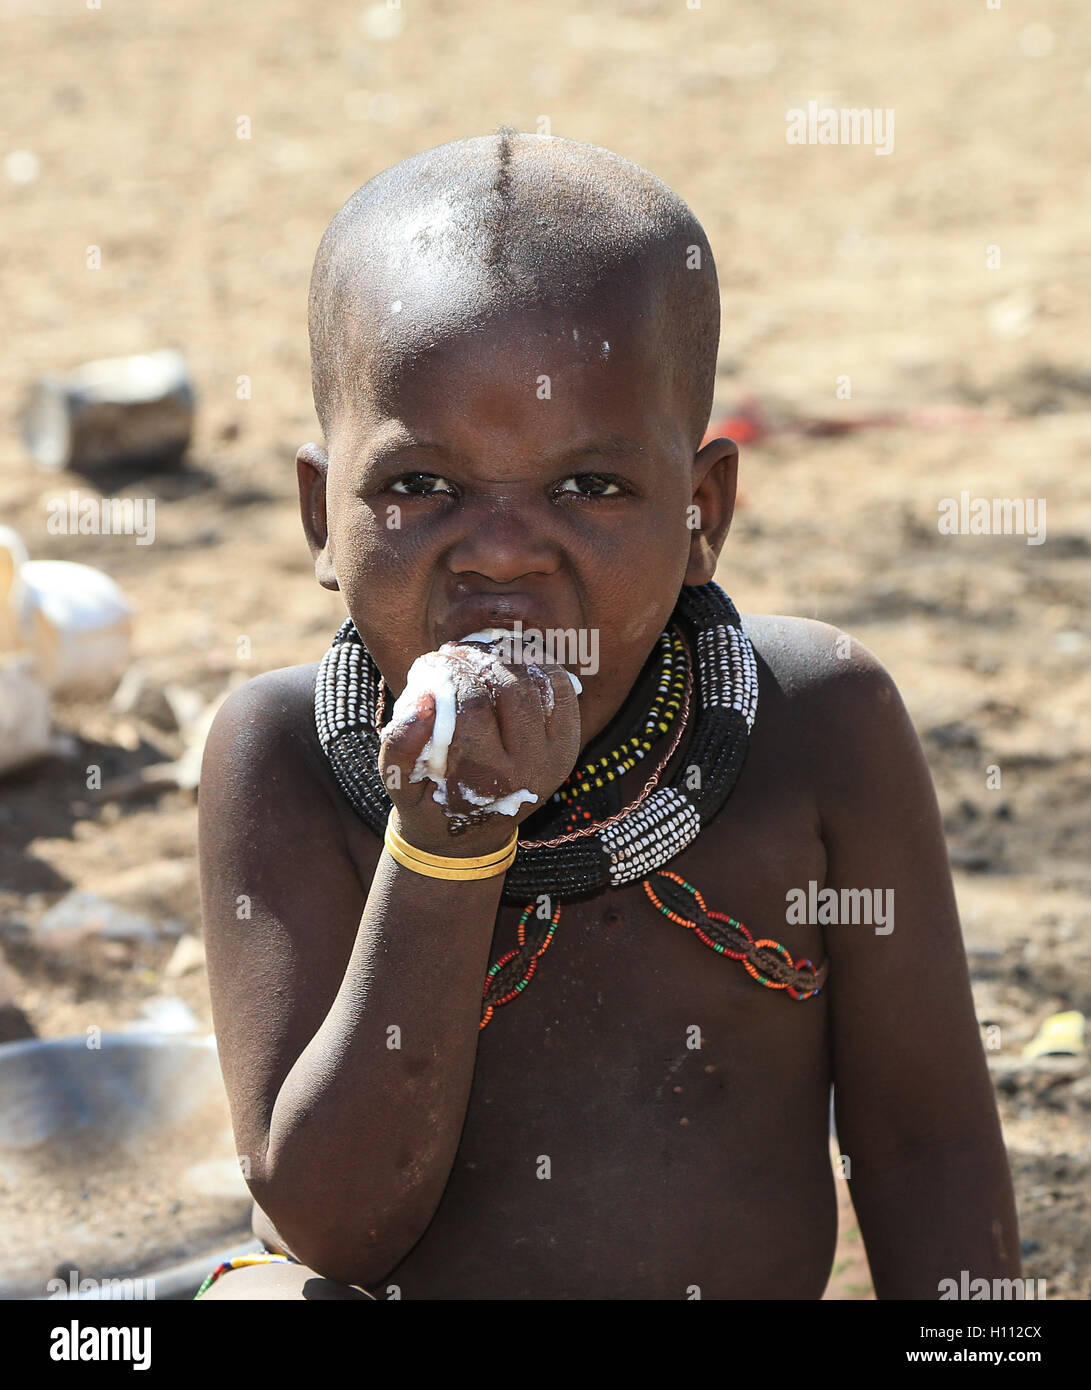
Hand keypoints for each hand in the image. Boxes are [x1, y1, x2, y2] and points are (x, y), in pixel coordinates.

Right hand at [378, 643, 581, 858]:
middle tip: (454, 652)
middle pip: (511, 689)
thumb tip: (423, 700)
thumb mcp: (399, 783)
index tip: (431, 662)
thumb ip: (400, 743)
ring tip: (478, 655)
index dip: (450, 673)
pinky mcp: (568, 745)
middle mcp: (528, 769)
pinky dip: (538, 667)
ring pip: (539, 683)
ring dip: (507, 658)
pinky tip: (508, 662)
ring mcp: (555, 756)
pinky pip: (562, 690)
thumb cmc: (428, 802)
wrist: (469, 836)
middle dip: (478, 660)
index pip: (473, 705)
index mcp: (484, 779)